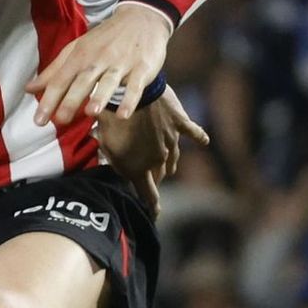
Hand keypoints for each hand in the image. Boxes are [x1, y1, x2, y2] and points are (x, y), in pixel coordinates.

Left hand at [31, 0, 174, 128]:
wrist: (141, 18)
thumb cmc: (104, 39)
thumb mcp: (77, 49)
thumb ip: (54, 71)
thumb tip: (29, 89)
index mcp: (80, 55)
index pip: (61, 79)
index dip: (49, 99)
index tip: (39, 121)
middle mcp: (99, 59)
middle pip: (83, 81)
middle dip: (71, 101)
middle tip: (60, 121)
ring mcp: (121, 63)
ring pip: (109, 81)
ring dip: (101, 96)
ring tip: (91, 112)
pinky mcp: (142, 68)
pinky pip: (135, 86)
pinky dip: (130, 100)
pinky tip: (124, 114)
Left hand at [93, 84, 208, 213]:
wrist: (128, 92)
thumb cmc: (110, 119)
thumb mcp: (103, 144)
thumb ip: (112, 159)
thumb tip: (115, 166)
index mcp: (139, 168)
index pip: (148, 195)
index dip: (152, 207)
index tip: (155, 214)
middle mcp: (158, 159)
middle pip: (159, 175)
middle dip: (154, 180)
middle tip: (152, 182)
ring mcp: (171, 141)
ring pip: (173, 157)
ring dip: (169, 164)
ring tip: (169, 169)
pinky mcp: (179, 122)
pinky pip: (192, 132)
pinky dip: (199, 137)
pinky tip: (205, 141)